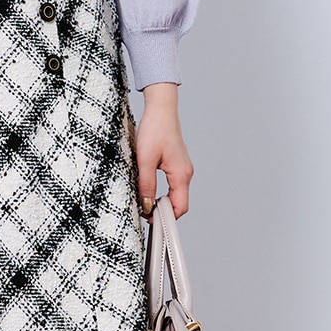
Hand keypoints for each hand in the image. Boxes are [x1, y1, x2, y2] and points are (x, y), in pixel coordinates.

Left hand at [134, 82, 192, 219]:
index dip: (167, 218)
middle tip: (144, 214)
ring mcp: (183, 168)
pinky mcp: (177, 163)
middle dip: (164, 212)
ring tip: (145, 202)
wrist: (161, 109)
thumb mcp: (145, 160)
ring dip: (163, 201)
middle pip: (179, 203)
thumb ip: (146, 185)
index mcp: (181, 174)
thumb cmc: (155, 129)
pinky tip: (150, 189)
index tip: (150, 221)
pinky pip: (173, 184)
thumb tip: (146, 205)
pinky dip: (164, 192)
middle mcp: (185, 173)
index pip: (180, 207)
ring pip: (176, 194)